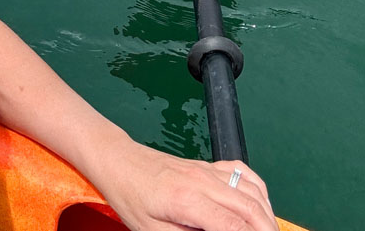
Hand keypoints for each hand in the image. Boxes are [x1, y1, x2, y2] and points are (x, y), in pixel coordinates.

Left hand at [91, 133, 277, 230]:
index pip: (235, 225)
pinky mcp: (207, 164)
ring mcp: (207, 169)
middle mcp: (203, 180)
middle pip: (251, 208)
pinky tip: (258, 205)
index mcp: (188, 200)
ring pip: (252, 190)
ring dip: (266, 214)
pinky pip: (242, 173)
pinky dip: (258, 190)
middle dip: (267, 229)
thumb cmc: (130, 197)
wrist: (119, 162)